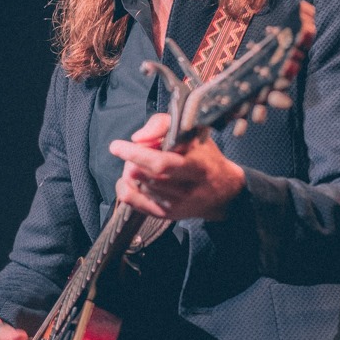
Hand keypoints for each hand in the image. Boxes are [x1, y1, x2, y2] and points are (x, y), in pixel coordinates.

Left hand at [109, 112, 245, 220]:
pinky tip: (130, 178)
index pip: (161, 163)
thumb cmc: (205, 158)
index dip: (136, 155)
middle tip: (136, 152)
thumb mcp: (193, 132)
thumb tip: (138, 138)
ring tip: (141, 164)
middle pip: (144, 175)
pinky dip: (124, 187)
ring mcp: (174, 204)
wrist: (222, 191)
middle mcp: (186, 189)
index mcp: (196, 166)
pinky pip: (132, 201)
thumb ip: (164, 125)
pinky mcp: (165, 214)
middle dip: (132, 159)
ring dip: (130, 171)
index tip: (117, 146)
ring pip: (137, 185)